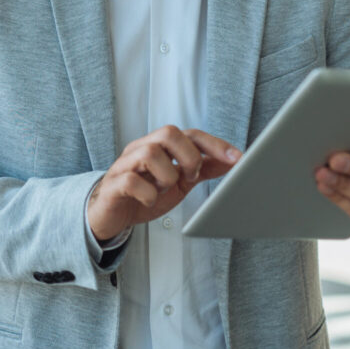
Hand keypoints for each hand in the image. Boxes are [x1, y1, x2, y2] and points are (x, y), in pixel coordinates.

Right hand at [87, 126, 240, 242]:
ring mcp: (125, 165)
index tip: (238, 158)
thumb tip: (231, 161)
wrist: (112, 216)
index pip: (189, 134)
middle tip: (190, 177)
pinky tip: (149, 199)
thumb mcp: (179, 183)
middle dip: (189, 156)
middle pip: (168, 133)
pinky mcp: (113, 184)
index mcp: (159, 147)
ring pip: (150, 152)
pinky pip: (130, 180)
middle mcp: (141, 149)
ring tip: (165, 188)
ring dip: (167, 174)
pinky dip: (147, 192)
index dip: (214, 144)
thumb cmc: (144, 194)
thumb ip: (202, 169)